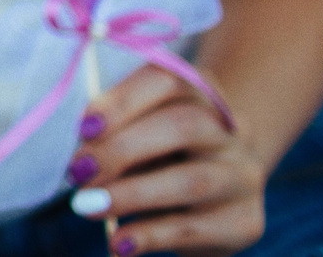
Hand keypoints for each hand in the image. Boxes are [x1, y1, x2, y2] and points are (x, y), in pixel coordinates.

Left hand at [67, 67, 265, 253]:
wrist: (223, 190)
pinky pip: (195, 228)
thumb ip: (111, 134)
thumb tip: (82, 159)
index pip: (166, 81)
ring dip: (131, 194)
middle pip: (182, 126)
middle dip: (122, 149)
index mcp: (199, 92)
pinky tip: (120, 244)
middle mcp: (229, 129)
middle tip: (77, 173)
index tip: (83, 128)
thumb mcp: (138, 130)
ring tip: (86, 206)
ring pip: (192, 180)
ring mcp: (242, 176)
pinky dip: (151, 236)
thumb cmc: (160, 150)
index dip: (122, 101)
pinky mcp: (245, 221)